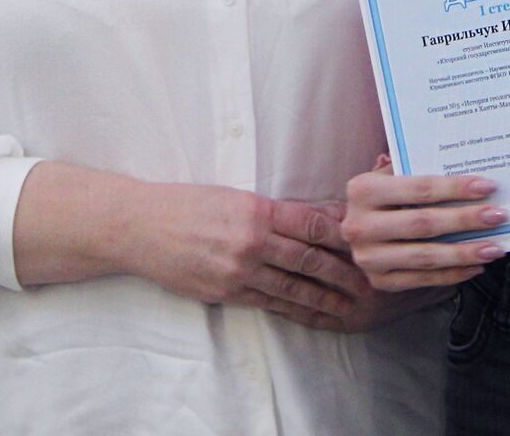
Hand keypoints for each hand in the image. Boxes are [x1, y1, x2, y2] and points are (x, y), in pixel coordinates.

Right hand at [128, 183, 372, 328]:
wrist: (142, 228)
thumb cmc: (188, 205)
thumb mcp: (234, 197)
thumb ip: (275, 211)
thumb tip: (317, 215)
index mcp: (255, 210)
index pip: (310, 223)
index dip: (339, 236)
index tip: (361, 243)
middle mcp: (250, 241)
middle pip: (308, 259)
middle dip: (342, 272)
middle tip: (367, 281)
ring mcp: (237, 270)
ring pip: (292, 287)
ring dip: (324, 297)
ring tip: (349, 304)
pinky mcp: (225, 292)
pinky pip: (268, 303)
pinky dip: (294, 309)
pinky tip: (312, 312)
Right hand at [342, 156, 508, 291]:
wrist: (358, 231)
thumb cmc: (384, 198)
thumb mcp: (391, 177)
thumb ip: (416, 169)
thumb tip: (464, 162)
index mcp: (363, 190)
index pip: (418, 189)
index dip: (455, 188)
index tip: (488, 186)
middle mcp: (359, 226)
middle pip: (423, 224)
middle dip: (465, 220)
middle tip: (498, 216)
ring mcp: (368, 258)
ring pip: (425, 256)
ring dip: (464, 252)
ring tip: (494, 248)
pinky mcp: (379, 282)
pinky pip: (423, 280)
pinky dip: (453, 274)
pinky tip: (476, 266)